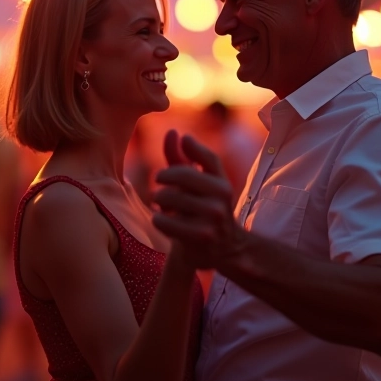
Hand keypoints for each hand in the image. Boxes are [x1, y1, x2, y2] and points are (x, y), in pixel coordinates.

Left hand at [152, 130, 240, 269]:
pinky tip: (163, 221)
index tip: (165, 171)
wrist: (219, 249)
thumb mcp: (194, 182)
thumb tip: (173, 131)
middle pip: (179, 175)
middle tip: (159, 190)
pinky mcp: (201, 236)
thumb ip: (180, 157)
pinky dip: (158, 219)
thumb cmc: (201, 208)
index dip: (185, 154)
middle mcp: (222, 196)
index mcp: (221, 180)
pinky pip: (164, 220)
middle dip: (162, 181)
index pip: (205, 158)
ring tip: (162, 206)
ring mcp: (213, 216)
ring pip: (168, 197)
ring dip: (158, 201)